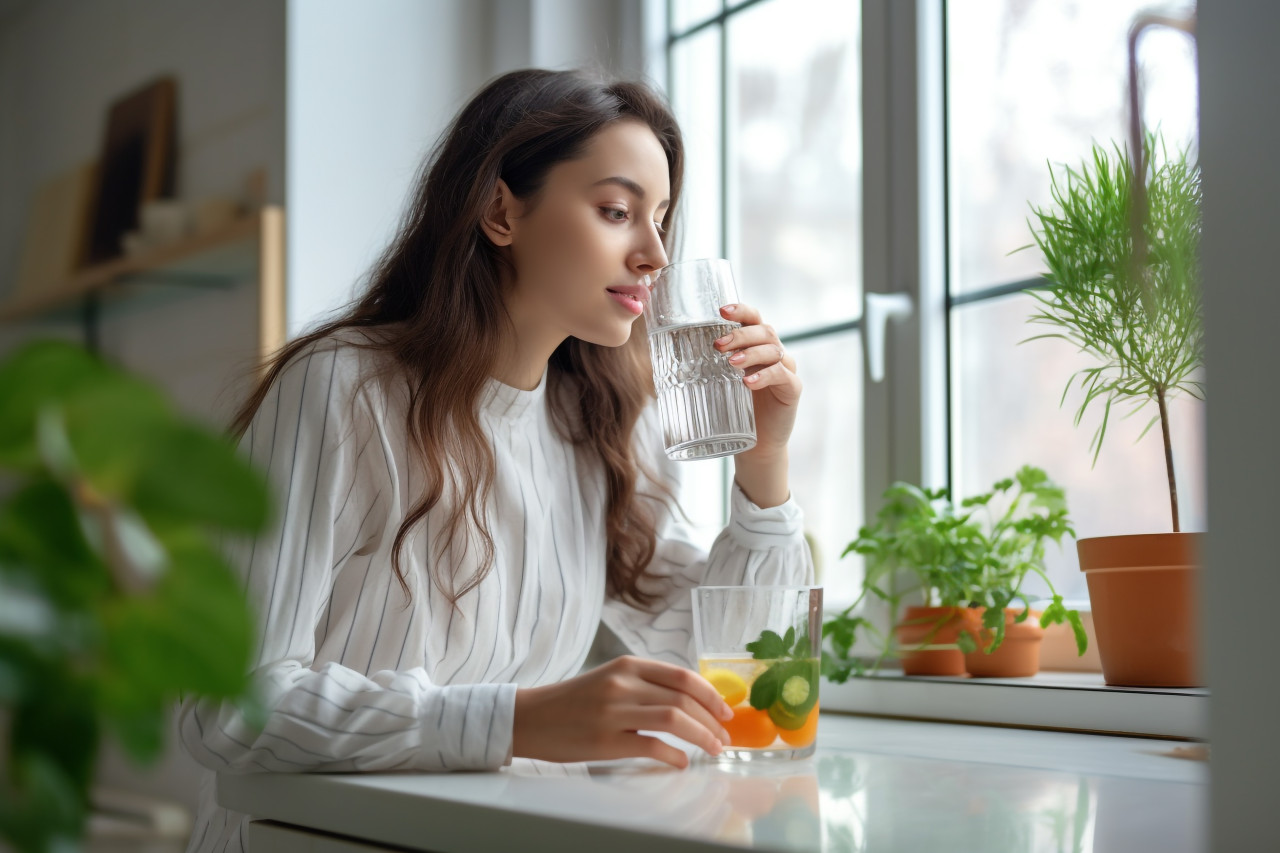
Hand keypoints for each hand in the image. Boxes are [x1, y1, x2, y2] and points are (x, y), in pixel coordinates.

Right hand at [512, 656, 733, 767]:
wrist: (531, 717)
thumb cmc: (574, 701)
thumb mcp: (611, 679)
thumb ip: (645, 684)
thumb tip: (689, 702)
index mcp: (628, 666)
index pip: (682, 676)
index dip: (711, 695)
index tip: (725, 712)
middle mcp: (623, 684)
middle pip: (684, 699)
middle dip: (712, 720)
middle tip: (724, 737)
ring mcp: (614, 712)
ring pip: (674, 720)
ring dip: (702, 736)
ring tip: (712, 749)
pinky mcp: (606, 741)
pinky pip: (652, 747)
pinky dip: (674, 756)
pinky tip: (681, 763)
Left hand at [714, 303, 801, 453]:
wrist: (757, 442)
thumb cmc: (735, 409)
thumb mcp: (720, 382)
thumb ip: (706, 366)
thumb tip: (668, 355)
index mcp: (757, 346)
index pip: (754, 319)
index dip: (741, 310)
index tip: (721, 311)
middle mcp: (774, 353)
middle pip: (764, 331)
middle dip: (740, 334)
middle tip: (718, 345)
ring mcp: (786, 369)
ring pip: (773, 350)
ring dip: (751, 353)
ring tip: (731, 363)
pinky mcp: (792, 389)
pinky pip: (782, 375)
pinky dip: (765, 376)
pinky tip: (748, 382)